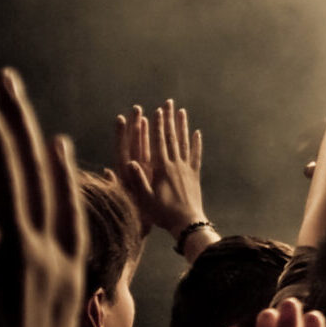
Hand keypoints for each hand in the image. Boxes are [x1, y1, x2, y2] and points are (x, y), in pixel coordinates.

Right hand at [114, 99, 207, 238]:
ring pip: (184, 142)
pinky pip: (196, 156)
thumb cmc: (162, 214)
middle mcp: (176, 164)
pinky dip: (196, 143)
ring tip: (182, 112)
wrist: (187, 223)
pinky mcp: (195, 175)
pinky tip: (197, 133)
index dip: (157, 126)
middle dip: (169, 119)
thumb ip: (137, 180)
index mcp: (162, 169)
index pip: (158, 142)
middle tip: (169, 103)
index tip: (157, 111)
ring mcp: (187, 169)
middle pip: (172, 137)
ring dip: (183, 126)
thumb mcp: (144, 199)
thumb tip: (128, 163)